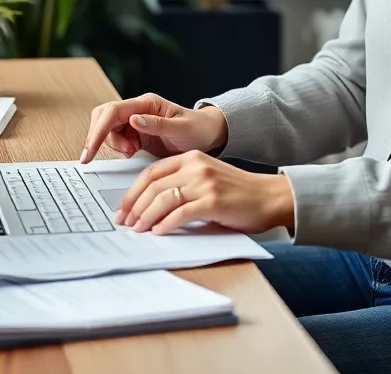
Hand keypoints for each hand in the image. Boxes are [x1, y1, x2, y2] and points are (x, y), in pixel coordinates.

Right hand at [79, 94, 227, 163]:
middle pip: (103, 116)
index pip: (113, 112)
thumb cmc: (198, 128)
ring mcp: (135, 121)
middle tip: (113, 153)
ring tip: (134, 152)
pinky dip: (119, 148)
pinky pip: (116, 138)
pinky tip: (134, 153)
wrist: (207, 135)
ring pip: (107, 128)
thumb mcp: (181, 129)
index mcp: (147, 103)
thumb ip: (157, 125)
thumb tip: (133, 120)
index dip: (97, 131)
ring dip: (113, 144)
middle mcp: (138, 109)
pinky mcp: (135, 133)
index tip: (89, 151)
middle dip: (100, 136)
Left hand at [115, 150, 294, 235]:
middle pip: (154, 185)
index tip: (122, 208)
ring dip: (146, 217)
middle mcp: (196, 166)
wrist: (268, 196)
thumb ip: (182, 182)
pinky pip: (181, 213)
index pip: (151, 172)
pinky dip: (166, 224)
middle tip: (125, 222)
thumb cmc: (236, 192)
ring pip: (163, 199)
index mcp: (191, 158)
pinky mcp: (213, 201)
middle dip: (134, 206)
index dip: (132, 191)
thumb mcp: (206, 177)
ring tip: (138, 229)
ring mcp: (205, 183)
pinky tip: (159, 232)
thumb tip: (150, 204)